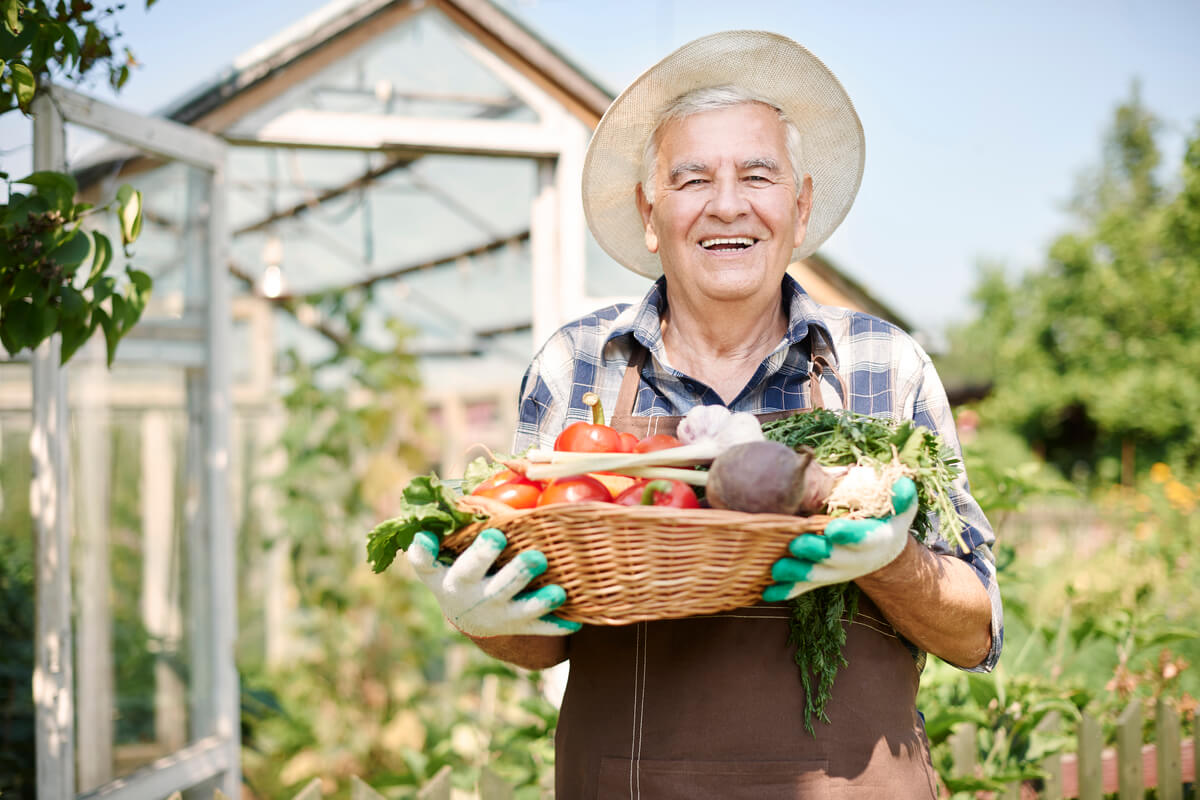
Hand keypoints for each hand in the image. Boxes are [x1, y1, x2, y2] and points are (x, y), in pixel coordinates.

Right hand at [407, 528, 581, 636]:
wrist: (469, 614)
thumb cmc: (460, 567)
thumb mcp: (444, 552)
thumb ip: (446, 524)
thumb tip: (445, 487)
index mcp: (443, 574)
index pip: (425, 563)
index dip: (423, 551)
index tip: (426, 537)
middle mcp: (466, 594)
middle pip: (479, 581)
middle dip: (496, 563)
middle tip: (519, 548)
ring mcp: (494, 613)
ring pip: (516, 609)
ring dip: (537, 601)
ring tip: (558, 591)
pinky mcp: (516, 625)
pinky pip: (538, 627)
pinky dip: (555, 626)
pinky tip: (574, 623)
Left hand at [763, 477, 918, 601]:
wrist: (882, 552)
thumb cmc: (887, 522)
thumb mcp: (901, 510)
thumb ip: (903, 498)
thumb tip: (902, 484)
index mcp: (875, 541)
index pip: (862, 539)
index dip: (849, 534)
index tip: (833, 529)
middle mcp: (855, 561)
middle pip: (834, 559)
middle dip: (815, 552)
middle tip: (796, 544)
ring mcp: (836, 572)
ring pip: (816, 576)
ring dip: (796, 573)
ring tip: (776, 569)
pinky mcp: (822, 578)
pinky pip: (803, 587)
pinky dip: (786, 591)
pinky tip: (767, 594)